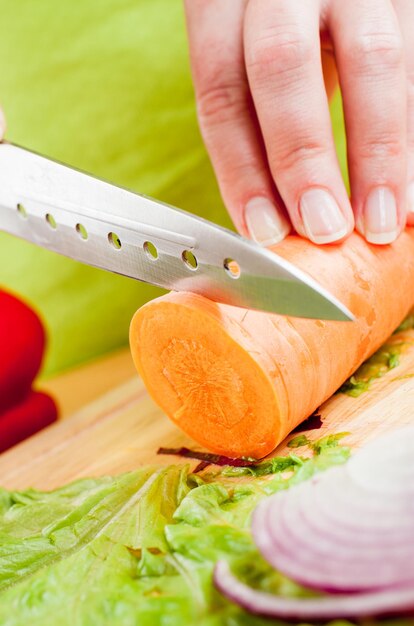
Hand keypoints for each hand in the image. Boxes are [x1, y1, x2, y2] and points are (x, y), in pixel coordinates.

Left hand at [184, 0, 413, 244]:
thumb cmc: (272, 25)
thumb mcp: (248, 58)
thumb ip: (256, 123)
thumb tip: (275, 221)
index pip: (222, 89)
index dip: (241, 170)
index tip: (266, 231)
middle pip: (283, 64)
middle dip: (304, 159)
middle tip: (325, 229)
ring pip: (375, 57)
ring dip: (380, 152)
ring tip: (381, 221)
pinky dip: (411, 130)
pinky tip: (408, 187)